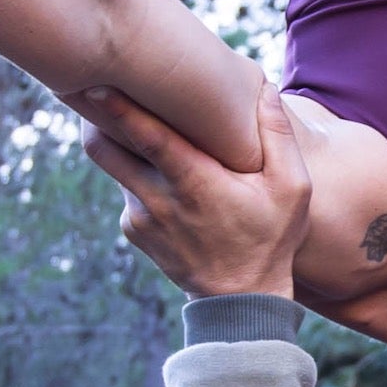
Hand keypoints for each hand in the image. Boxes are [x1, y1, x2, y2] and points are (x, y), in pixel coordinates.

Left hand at [79, 81, 311, 299]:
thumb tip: (263, 86)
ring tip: (136, 123)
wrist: (241, 301)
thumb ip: (278, 135)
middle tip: (97, 86)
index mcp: (194, 182)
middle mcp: (158, 199)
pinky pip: (127, 190)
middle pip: (104, 148)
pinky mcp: (134, 230)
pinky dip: (137, 175)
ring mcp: (140, 218)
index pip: (146, 137)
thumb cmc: (270, 239)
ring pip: (114, 166)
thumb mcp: (292, 188)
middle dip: (94, 116)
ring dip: (122, 143)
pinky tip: (162, 173)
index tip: (97, 84)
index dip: (119, 109)